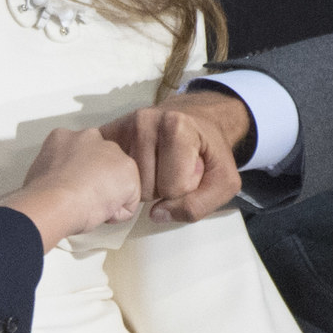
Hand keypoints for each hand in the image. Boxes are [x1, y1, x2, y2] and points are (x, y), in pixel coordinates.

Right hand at [1, 125, 140, 247]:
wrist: (54, 202)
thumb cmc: (42, 195)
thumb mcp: (40, 171)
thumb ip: (57, 169)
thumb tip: (57, 182)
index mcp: (65, 137)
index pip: (82, 154)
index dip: (78, 175)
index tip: (71, 187)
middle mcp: (90, 137)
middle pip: (103, 162)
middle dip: (98, 180)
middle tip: (81, 199)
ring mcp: (112, 152)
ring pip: (118, 180)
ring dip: (109, 196)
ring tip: (88, 206)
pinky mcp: (128, 171)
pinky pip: (128, 202)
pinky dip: (117, 214)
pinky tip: (99, 213)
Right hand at [102, 95, 246, 223]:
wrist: (197, 119)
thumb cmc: (210, 151)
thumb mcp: (224, 181)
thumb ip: (199, 205)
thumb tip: (157, 214)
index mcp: (176, 128)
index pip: (172, 188)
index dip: (185, 189)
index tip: (192, 172)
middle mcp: (145, 121)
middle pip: (147, 188)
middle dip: (162, 189)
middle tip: (173, 170)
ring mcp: (123, 127)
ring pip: (128, 185)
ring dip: (145, 184)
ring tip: (159, 166)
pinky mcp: (109, 133)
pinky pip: (110, 172)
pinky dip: (124, 178)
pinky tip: (138, 167)